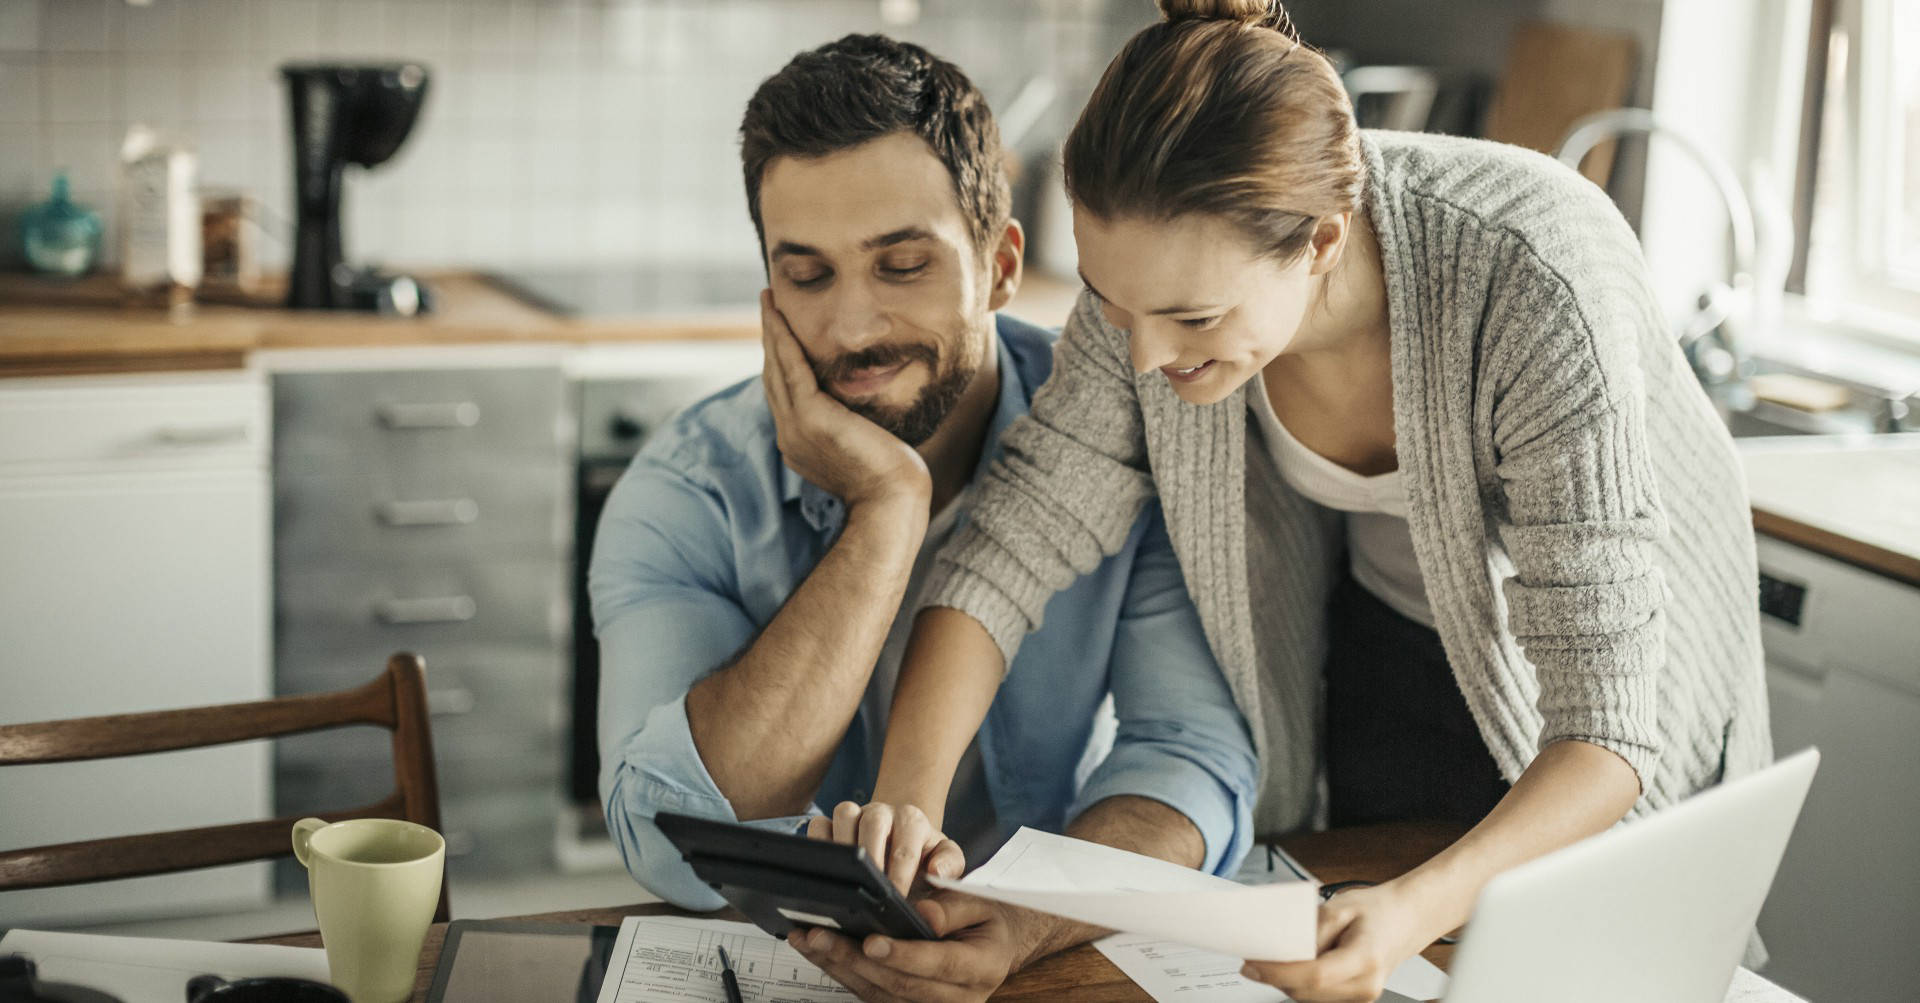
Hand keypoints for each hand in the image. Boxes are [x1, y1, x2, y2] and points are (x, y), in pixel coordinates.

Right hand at [760, 290, 930, 512]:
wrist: (893, 501)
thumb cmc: (891, 480)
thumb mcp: (863, 446)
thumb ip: (852, 426)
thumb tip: (862, 411)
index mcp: (800, 442)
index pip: (784, 393)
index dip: (779, 359)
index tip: (779, 332)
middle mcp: (790, 434)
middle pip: (772, 376)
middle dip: (769, 338)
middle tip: (768, 304)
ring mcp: (795, 426)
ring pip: (776, 367)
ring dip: (770, 330)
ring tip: (768, 300)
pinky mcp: (810, 417)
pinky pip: (790, 368)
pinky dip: (782, 339)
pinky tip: (778, 315)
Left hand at [788, 891, 1032, 1002]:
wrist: (995, 945)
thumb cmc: (987, 920)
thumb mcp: (981, 904)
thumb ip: (952, 908)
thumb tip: (922, 914)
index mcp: (981, 968)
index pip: (938, 964)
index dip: (903, 954)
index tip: (871, 941)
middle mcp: (958, 998)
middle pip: (900, 984)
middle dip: (855, 959)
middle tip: (821, 935)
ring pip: (880, 995)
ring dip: (840, 967)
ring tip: (810, 941)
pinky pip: (874, 996)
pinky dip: (845, 974)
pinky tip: (822, 954)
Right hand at [808, 800, 964, 895]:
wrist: (904, 837)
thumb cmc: (924, 856)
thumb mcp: (947, 860)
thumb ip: (950, 865)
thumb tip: (937, 872)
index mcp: (912, 820)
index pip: (906, 847)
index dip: (900, 875)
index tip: (896, 899)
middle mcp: (882, 812)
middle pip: (873, 823)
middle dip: (871, 858)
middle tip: (869, 890)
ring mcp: (855, 814)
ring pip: (844, 814)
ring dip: (843, 846)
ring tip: (844, 879)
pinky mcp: (832, 822)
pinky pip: (819, 824)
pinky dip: (817, 843)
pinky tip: (822, 870)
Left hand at [1239, 883, 1437, 1002]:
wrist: (1406, 919)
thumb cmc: (1378, 910)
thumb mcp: (1339, 908)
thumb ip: (1309, 930)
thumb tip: (1281, 947)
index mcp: (1366, 960)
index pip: (1314, 976)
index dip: (1278, 973)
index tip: (1252, 964)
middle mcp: (1365, 986)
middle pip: (1307, 991)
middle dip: (1275, 976)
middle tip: (1252, 958)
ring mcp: (1361, 996)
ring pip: (1309, 997)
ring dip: (1285, 981)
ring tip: (1270, 959)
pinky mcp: (1354, 998)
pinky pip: (1317, 995)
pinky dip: (1300, 982)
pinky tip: (1292, 965)